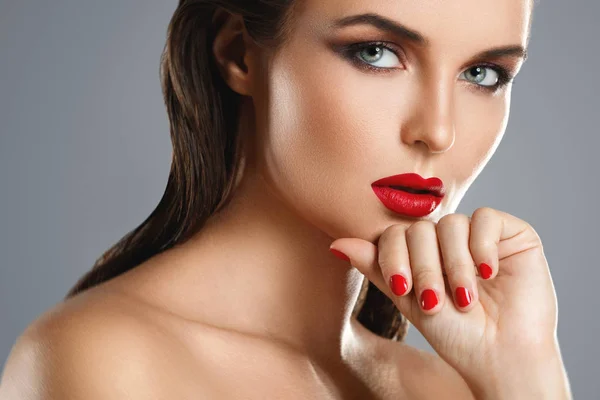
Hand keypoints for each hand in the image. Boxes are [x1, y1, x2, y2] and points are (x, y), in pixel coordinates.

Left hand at [330, 207, 562, 394]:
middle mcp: (448, 239)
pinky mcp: (511, 233)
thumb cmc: (455, 333)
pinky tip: (489, 273)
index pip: (396, 234)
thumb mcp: (408, 300)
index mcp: (422, 252)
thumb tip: (336, 244)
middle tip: (434, 301)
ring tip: (465, 297)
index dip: (394, 257)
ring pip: (450, 224)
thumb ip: (377, 267)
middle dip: (423, 267)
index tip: (402, 287)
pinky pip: (485, 219)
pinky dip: (482, 246)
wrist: (501, 355)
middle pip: (420, 229)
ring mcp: (478, 234)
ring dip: (454, 265)